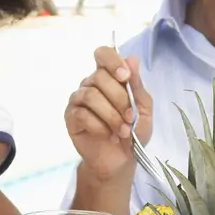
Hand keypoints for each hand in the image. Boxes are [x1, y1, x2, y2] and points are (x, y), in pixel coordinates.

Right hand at [65, 46, 151, 184]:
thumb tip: (132, 58)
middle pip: (99, 77)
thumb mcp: (143, 109)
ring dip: (111, 115)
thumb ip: (137, 86)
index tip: (125, 78)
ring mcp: (78, 100)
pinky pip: (82, 114)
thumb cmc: (133, 131)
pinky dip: (100, 126)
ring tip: (123, 131)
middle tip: (131, 117)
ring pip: (90, 95)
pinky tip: (109, 135)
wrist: (120, 159)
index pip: (103, 54)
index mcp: (109, 77)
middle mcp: (91, 84)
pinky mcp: (71, 117)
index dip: (113, 62)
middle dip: (119, 98)